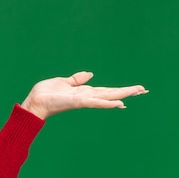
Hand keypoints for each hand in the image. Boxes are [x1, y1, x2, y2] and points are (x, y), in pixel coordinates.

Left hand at [20, 71, 147, 119]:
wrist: (34, 102)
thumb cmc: (45, 93)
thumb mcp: (62, 81)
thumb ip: (76, 79)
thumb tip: (90, 74)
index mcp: (83, 92)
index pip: (104, 90)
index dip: (119, 90)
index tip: (134, 89)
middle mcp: (86, 97)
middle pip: (110, 93)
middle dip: (127, 92)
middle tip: (144, 90)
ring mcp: (83, 100)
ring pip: (107, 97)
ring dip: (122, 95)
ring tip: (138, 92)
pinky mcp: (78, 102)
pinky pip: (95, 102)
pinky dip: (107, 103)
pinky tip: (119, 103)